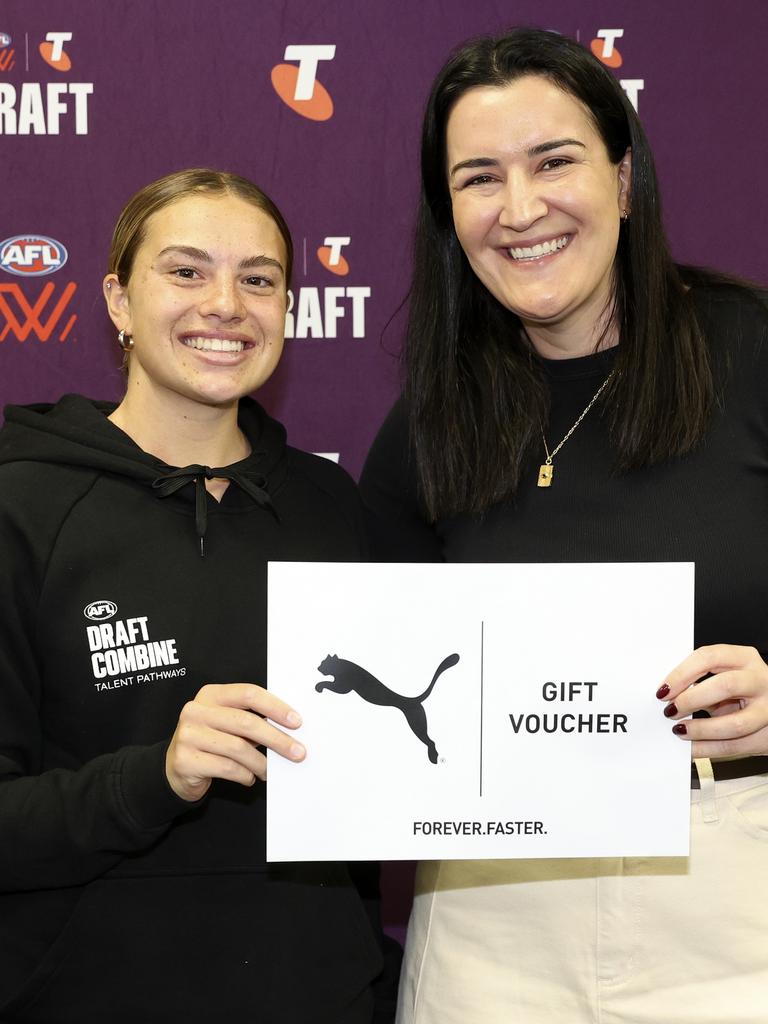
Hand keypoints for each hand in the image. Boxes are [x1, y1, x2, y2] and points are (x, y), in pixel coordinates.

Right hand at [165, 683, 304, 801]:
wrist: (173, 768)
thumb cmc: (209, 742)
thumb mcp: (225, 723)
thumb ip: (250, 719)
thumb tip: (289, 729)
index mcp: (210, 695)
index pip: (248, 693)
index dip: (275, 707)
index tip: (296, 722)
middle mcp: (196, 711)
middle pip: (246, 722)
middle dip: (277, 739)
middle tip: (297, 752)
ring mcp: (188, 735)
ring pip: (238, 748)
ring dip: (261, 762)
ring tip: (270, 771)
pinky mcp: (185, 760)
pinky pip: (227, 768)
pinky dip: (245, 775)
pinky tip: (250, 777)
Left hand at [657, 645, 767, 757]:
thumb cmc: (745, 690)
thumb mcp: (726, 676)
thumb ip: (702, 680)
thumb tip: (667, 694)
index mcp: (744, 658)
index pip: (709, 657)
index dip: (682, 674)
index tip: (663, 690)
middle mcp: (760, 680)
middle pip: (725, 686)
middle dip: (692, 700)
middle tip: (670, 710)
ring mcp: (767, 709)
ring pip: (735, 723)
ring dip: (701, 729)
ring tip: (679, 730)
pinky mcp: (766, 737)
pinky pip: (734, 746)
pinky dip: (707, 748)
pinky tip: (690, 748)